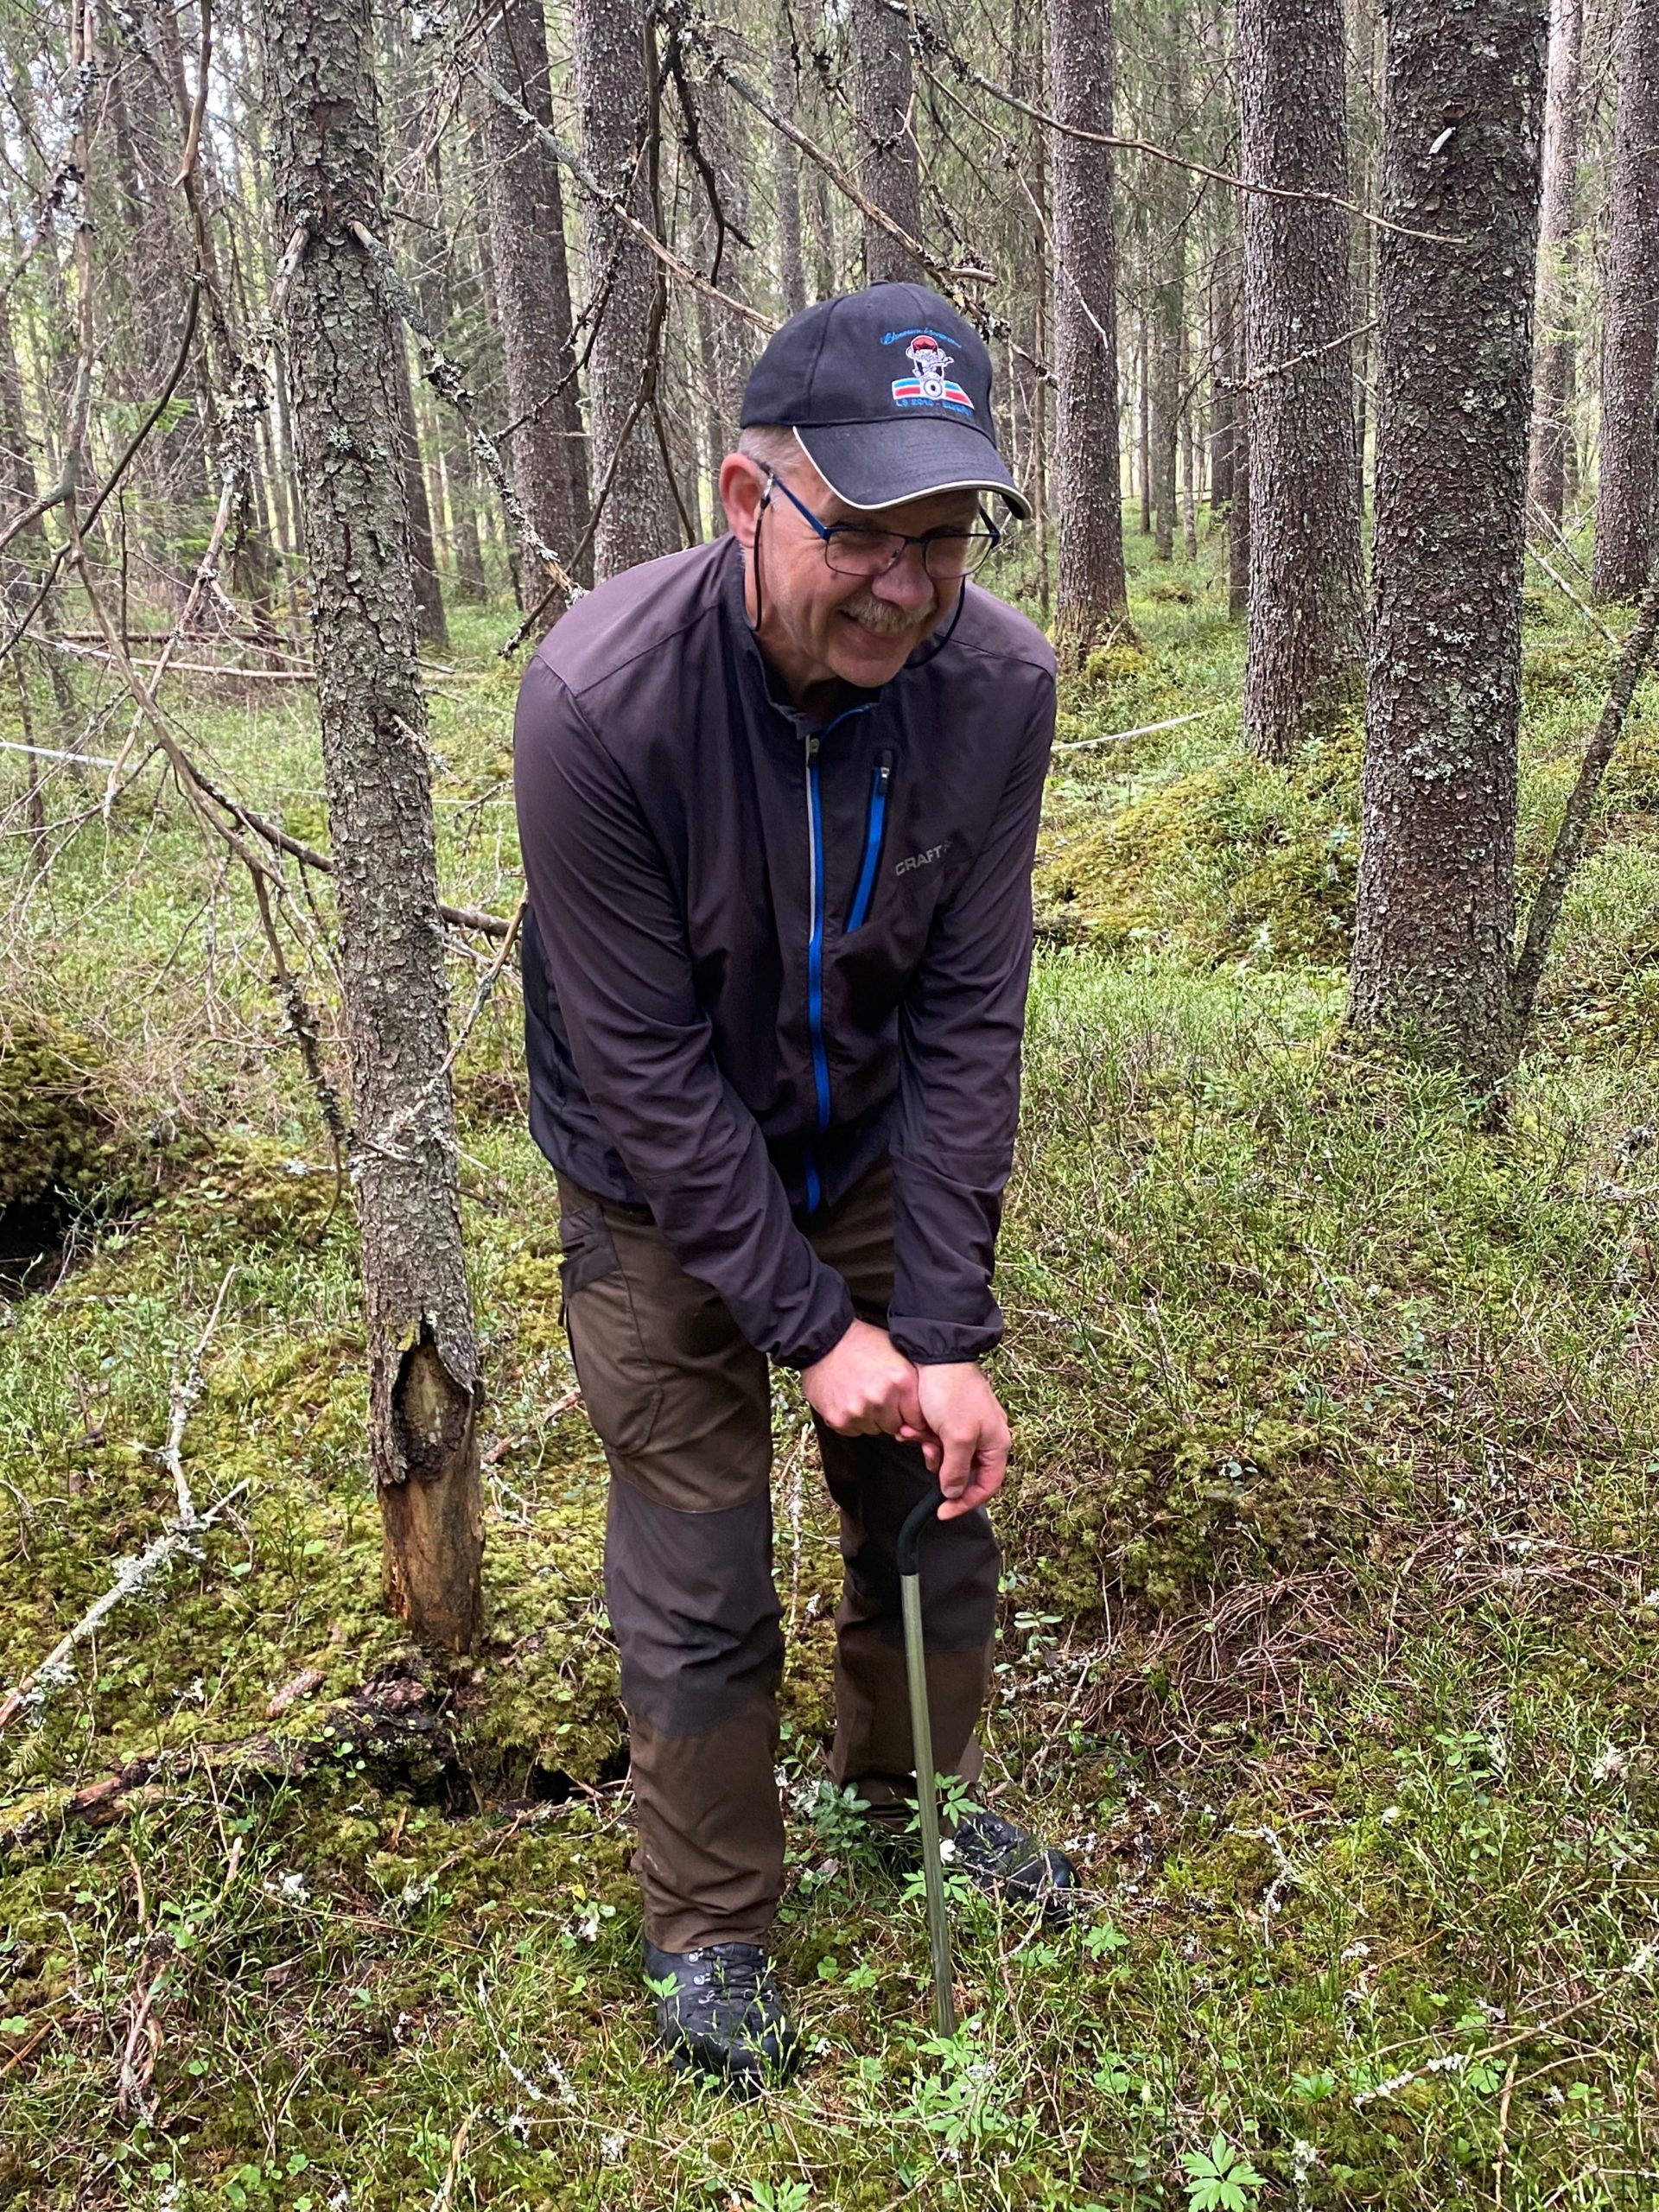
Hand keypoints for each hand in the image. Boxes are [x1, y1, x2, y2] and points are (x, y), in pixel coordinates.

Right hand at [801, 1318, 935, 1452]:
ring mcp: (859, 1410)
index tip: (903, 1409)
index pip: (918, 1420)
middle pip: (895, 1427)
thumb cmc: (862, 1343)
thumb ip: (912, 1383)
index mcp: (901, 1381)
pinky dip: (851, 1419)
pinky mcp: (839, 1419)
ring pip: (874, 1430)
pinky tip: (847, 1398)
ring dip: (870, 1418)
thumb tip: (924, 1413)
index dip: (910, 1414)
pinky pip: (853, 1431)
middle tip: (877, 1394)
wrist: (824, 1339)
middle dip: (889, 1415)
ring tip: (860, 1393)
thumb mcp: (898, 1354)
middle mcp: (881, 1398)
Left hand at [915, 1363, 1010, 1519]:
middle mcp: (986, 1437)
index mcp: (997, 1444)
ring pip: (947, 1455)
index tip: (942, 1512)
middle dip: (941, 1467)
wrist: (937, 1355)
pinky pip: (937, 1439)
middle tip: (926, 1454)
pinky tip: (912, 1427)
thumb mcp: (956, 1437)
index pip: (987, 1486)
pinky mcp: (949, 1417)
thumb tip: (953, 1493)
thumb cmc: (952, 1393)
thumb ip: (956, 1469)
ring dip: (928, 1449)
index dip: (965, 1503)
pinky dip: (923, 1436)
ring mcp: (968, 1426)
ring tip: (916, 1434)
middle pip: (964, 1471)